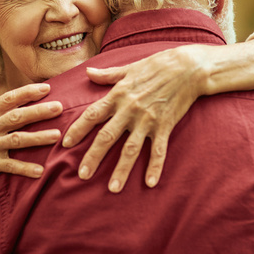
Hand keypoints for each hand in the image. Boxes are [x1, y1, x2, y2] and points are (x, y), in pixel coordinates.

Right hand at [0, 83, 62, 193]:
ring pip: (17, 139)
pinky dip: (25, 169)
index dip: (28, 92)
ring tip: (57, 135)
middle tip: (60, 107)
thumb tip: (20, 100)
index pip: (8, 99)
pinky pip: (10, 166)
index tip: (47, 88)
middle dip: (39, 111)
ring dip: (39, 137)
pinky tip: (40, 171)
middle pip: (17, 116)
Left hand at [62, 45, 207, 192]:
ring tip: (113, 188)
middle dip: (93, 157)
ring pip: (131, 148)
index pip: (92, 115)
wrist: (188, 67)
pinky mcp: (165, 126)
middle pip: (107, 136)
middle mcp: (130, 110)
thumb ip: (108, 75)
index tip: (65, 144)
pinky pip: (159, 150)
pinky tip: (150, 183)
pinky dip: (155, 167)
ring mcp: (148, 120)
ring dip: (121, 169)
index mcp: (118, 95)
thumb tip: (88, 72)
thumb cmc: (157, 64)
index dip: (77, 130)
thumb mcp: (129, 68)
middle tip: (82, 175)